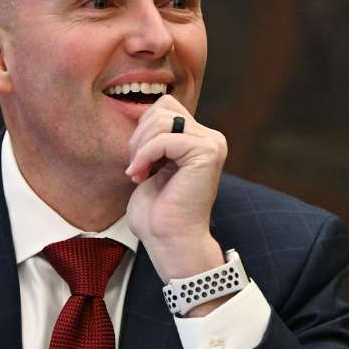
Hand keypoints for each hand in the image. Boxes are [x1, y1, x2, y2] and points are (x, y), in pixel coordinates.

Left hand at [124, 95, 226, 291]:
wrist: (171, 241)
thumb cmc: (158, 212)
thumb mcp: (151, 165)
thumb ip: (152, 138)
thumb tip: (141, 114)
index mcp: (198, 139)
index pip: (163, 107)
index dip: (142, 131)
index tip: (136, 163)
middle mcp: (210, 138)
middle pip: (162, 107)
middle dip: (139, 136)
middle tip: (136, 168)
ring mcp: (212, 144)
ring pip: (162, 119)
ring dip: (140, 146)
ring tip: (139, 172)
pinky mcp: (207, 152)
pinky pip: (165, 138)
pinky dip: (145, 155)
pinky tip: (141, 175)